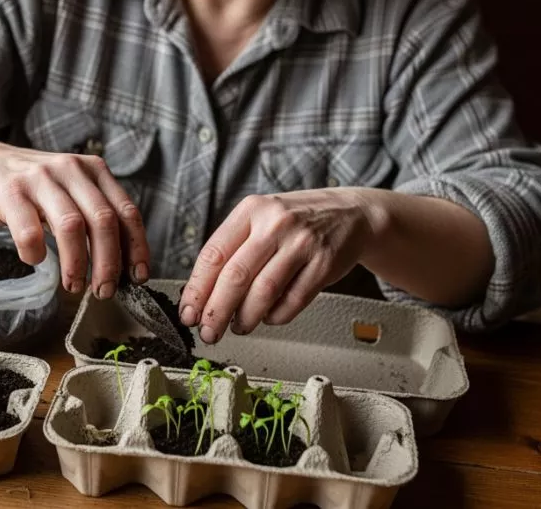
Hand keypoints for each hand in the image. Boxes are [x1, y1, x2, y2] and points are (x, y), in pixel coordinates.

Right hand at [0, 143, 150, 297]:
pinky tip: (35, 260)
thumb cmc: (35, 187)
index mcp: (94, 170)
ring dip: (76, 264)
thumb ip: (96, 215)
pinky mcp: (11, 192)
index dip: (136, 247)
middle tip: (103, 290)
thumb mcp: (72, 191)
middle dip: (108, 263)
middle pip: (103, 221)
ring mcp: (40, 179)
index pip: (127, 211)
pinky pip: (30, 232)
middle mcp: (71, 170)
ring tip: (73, 285)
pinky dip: (36, 254)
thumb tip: (122, 263)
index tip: (137, 276)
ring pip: (71, 226)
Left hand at [178, 189, 379, 343]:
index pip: (214, 254)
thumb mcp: (261, 218)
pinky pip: (293, 300)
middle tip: (208, 331)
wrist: (351, 214)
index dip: (197, 289)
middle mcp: (275, 223)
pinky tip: (268, 318)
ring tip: (239, 327)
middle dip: (216, 311)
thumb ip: (234, 248)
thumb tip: (203, 294)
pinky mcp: (324, 264)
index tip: (188, 312)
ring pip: (263, 291)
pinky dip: (276, 316)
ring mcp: (302, 243)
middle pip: (235, 276)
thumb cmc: (297, 221)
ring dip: (246, 317)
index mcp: (251, 210)